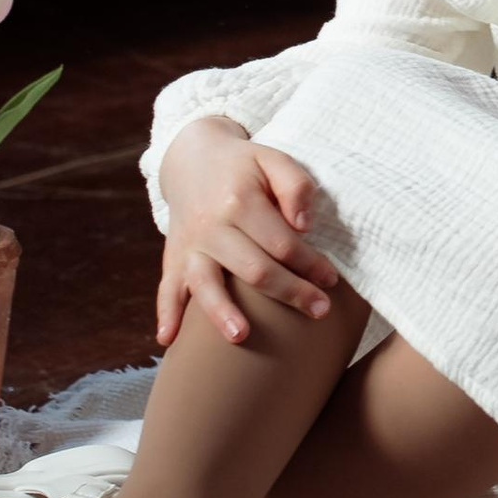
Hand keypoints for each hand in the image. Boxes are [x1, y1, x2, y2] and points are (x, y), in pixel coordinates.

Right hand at [157, 118, 339, 346]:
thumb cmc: (244, 166)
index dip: (310, 264)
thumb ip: (296, 186)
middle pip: (253, 269)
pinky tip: (168, 339)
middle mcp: (210, 225)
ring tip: (242, 336)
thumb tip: (304, 225)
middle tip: (320, 311)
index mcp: (239, 200)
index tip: (331, 279)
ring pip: (205, 282)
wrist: (192, 158)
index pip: (282, 242)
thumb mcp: (274, 159)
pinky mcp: (174, 255)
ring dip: (222, 312)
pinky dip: (166, 313)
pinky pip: (167, 286)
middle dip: (290, 292)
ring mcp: (189, 243)